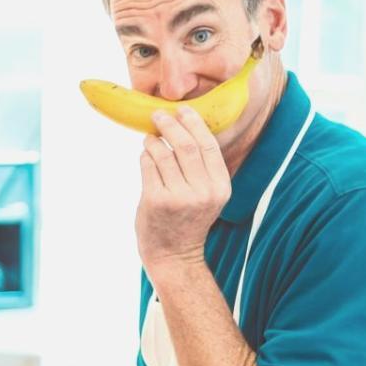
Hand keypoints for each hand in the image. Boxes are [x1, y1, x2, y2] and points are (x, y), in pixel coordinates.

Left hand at [135, 105, 231, 275]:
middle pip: (186, 145)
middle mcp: (202, 192)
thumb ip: (202, 167)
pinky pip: (148, 166)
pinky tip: (146, 155)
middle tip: (159, 114)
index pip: (208, 146)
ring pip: (163, 154)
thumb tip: (184, 126)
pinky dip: (145, 156)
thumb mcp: (207, 195)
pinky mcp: (156, 201)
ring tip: (150, 138)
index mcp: (220, 187)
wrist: (174, 255)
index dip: (194, 124)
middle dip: (170, 125)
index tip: (183, 110)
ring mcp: (178, 197)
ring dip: (154, 141)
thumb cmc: (188, 219)